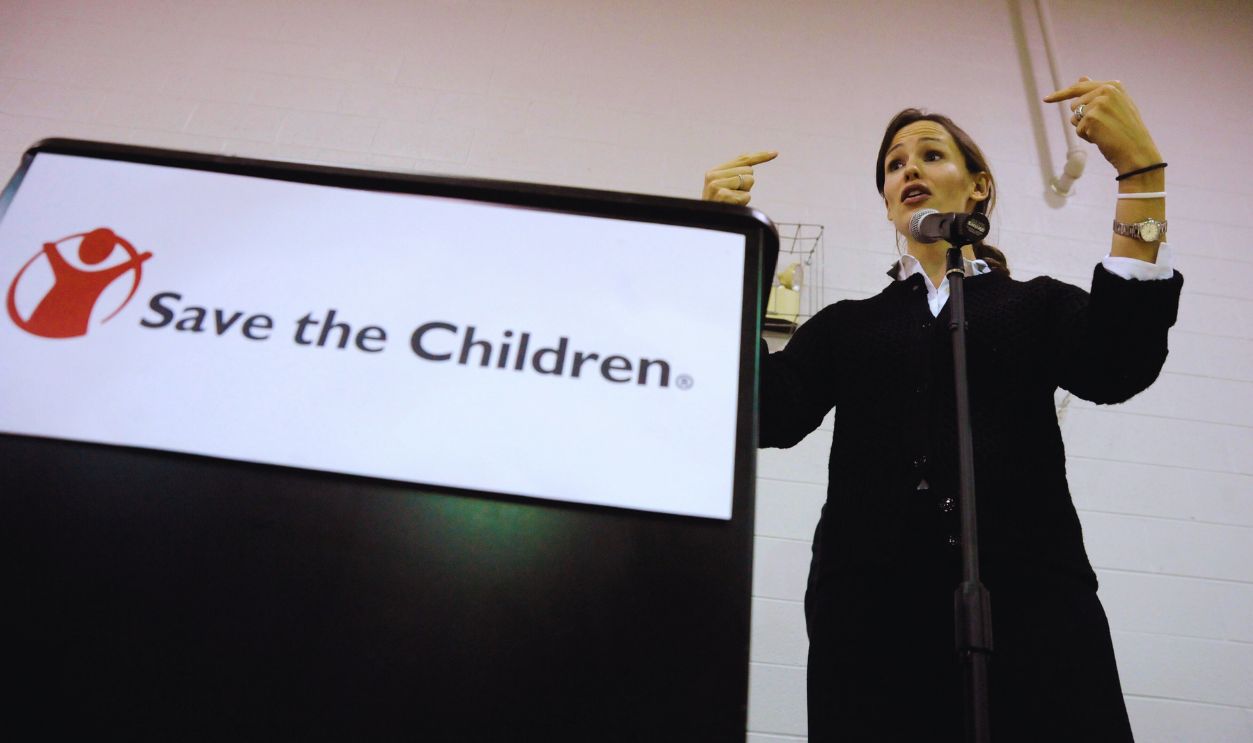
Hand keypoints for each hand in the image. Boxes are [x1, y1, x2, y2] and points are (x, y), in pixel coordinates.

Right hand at [702, 151, 777, 204]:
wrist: (708, 224)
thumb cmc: (719, 207)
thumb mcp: (723, 187)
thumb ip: (733, 172)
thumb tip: (749, 159)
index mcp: (714, 171)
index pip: (742, 159)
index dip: (761, 156)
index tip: (775, 153)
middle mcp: (714, 176)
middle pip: (749, 171)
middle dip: (746, 185)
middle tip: (733, 196)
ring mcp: (717, 186)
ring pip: (749, 181)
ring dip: (745, 193)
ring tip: (732, 201)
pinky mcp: (723, 196)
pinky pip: (746, 196)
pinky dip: (743, 203)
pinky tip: (733, 206)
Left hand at [1044, 77, 1160, 172]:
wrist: (1137, 151)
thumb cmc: (1126, 131)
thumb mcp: (1115, 107)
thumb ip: (1098, 93)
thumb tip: (1082, 78)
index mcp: (1113, 85)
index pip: (1080, 87)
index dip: (1061, 94)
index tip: (1046, 99)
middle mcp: (1106, 90)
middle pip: (1074, 104)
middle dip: (1081, 118)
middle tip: (1103, 126)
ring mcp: (1099, 103)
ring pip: (1074, 117)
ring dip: (1084, 128)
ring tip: (1104, 132)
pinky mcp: (1091, 117)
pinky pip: (1077, 129)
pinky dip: (1086, 137)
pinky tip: (1102, 138)